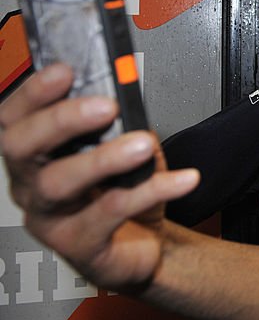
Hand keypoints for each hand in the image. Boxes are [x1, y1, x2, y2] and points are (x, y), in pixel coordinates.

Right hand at [0, 65, 198, 291]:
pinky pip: (110, 213)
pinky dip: (151, 190)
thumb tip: (126, 97)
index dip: (32, 94)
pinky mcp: (80, 246)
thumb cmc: (125, 194)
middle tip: (105, 106)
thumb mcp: (123, 149)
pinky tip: (182, 179)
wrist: (144, 248)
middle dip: (61, 120)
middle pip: (22, 149)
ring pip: (59, 184)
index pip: (14, 120)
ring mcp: (50, 218)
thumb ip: (118, 125)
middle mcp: (31, 186)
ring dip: (104, 158)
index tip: (64, 71)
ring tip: (143, 144)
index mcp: (36, 156)